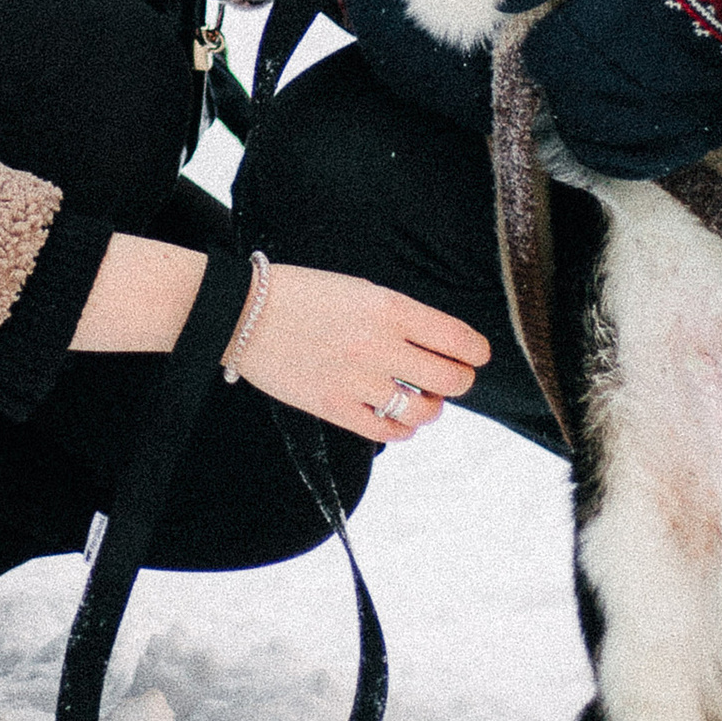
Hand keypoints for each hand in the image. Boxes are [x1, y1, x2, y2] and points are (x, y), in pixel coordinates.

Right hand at [225, 266, 491, 442]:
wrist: (244, 312)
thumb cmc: (302, 294)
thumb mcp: (360, 289)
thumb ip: (399, 316)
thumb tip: (436, 345)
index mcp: (390, 308)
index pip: (457, 339)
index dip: (476, 351)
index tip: (476, 355)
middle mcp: (380, 346)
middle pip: (451, 380)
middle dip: (460, 381)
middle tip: (453, 379)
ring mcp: (357, 380)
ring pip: (423, 412)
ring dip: (432, 409)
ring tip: (423, 401)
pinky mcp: (334, 407)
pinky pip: (386, 431)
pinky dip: (401, 429)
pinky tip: (397, 419)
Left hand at [504, 0, 721, 179]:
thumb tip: (504, 1)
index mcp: (587, 26)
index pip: (542, 62)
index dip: (540, 53)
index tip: (548, 42)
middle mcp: (618, 69)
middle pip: (571, 107)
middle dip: (560, 99)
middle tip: (564, 87)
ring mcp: (661, 90)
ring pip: (609, 136)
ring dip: (590, 134)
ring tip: (583, 125)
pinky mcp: (700, 100)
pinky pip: (662, 149)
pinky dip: (640, 157)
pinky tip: (627, 148)